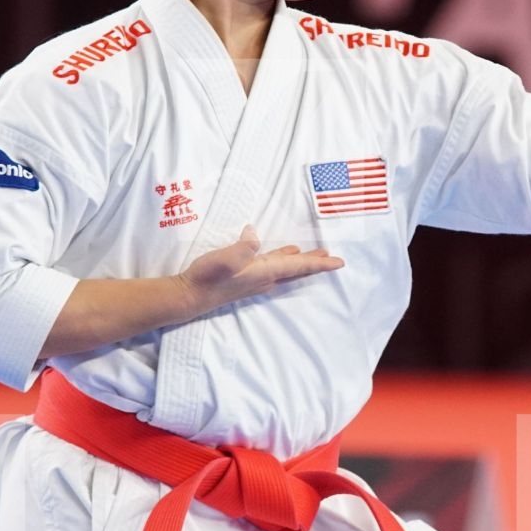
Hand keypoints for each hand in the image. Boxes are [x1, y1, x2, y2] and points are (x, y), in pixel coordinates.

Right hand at [177, 224, 343, 313]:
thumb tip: (253, 234)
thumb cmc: (208, 277)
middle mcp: (265, 277)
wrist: (190, 295)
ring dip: (303, 262)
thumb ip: (243, 247)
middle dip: (317, 264)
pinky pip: (274, 266)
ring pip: (287, 268)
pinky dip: (285, 259)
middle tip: (335, 259)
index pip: (299, 266)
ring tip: (317, 255)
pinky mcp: (247, 276)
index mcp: (265, 271)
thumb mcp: (225, 259)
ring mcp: (256, 278)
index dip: (320, 264)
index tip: (339, 263)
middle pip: (298, 269)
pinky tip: (286, 254)